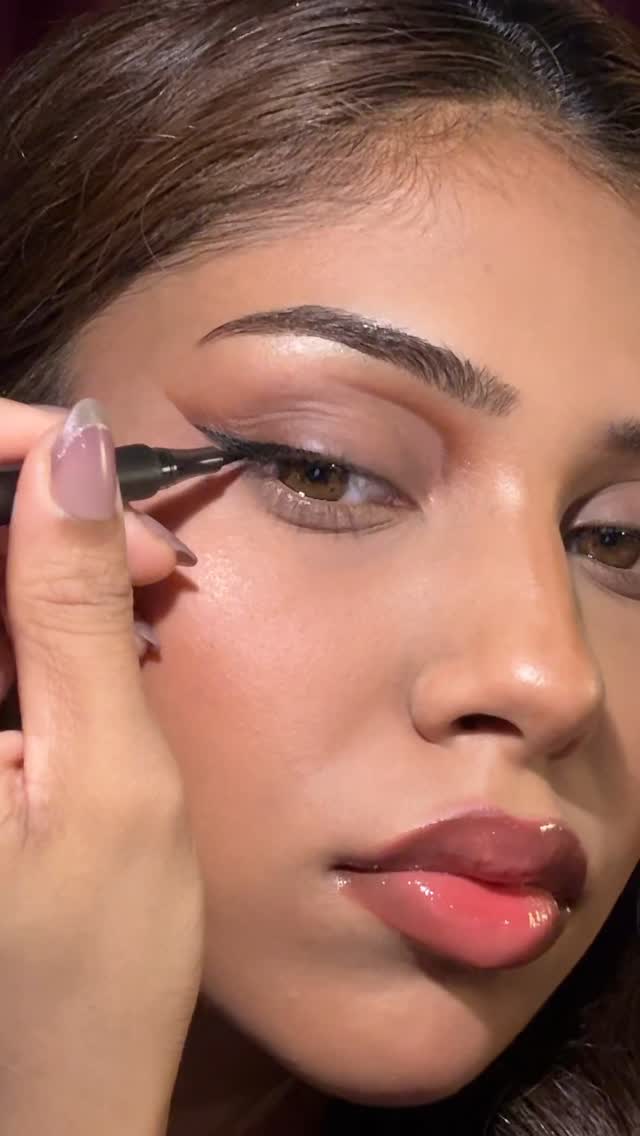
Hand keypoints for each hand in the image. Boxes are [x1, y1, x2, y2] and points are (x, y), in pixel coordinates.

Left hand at [0, 398, 204, 1134]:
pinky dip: (40, 610)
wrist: (49, 1097)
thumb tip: (75, 451)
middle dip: (42, 513)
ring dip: (52, 564)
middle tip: (150, 563)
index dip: (2, 453)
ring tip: (142, 599)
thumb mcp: (110, 782)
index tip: (97, 462)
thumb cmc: (92, 976)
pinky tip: (98, 639)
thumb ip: (73, 610)